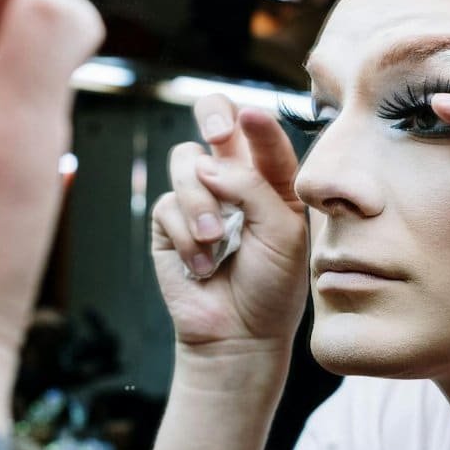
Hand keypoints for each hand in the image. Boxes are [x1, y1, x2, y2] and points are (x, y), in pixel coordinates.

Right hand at [151, 95, 307, 392]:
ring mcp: (200, 198)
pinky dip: (186, 236)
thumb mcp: (282, 232)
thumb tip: (206, 164)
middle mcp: (235, 180)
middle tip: (218, 136)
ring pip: (186, 162)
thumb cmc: (272, 285)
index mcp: (272, 179)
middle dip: (212, 116)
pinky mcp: (169, 222)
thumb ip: (253, 188)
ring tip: (215, 240)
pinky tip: (202, 265)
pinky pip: (167, 205)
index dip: (257, 121)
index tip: (252, 118)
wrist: (239, 334)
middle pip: (214, 119)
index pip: (263, 134)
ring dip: (200, 201)